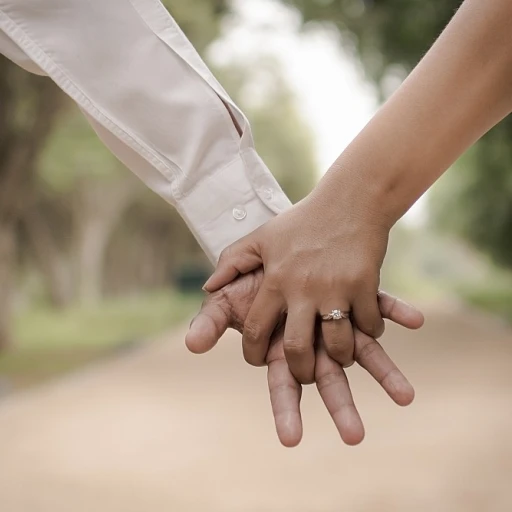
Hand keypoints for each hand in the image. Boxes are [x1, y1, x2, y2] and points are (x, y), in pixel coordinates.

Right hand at [187, 271, 422, 446]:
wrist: (279, 249)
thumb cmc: (252, 280)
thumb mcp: (228, 299)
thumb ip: (211, 321)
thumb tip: (191, 344)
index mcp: (283, 346)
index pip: (282, 384)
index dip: (285, 410)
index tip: (290, 439)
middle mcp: (315, 340)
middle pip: (328, 378)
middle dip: (340, 406)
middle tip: (354, 436)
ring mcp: (338, 321)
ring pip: (362, 352)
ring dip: (384, 373)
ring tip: (406, 396)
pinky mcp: (356, 296)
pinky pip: (379, 306)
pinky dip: (396, 312)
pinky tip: (416, 320)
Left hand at [203, 195, 390, 383]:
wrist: (348, 200)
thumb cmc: (302, 222)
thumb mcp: (262, 237)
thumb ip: (232, 261)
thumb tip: (208, 287)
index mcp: (275, 280)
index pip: (255, 330)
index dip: (254, 353)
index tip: (260, 360)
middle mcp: (302, 288)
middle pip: (297, 349)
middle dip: (300, 371)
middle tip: (305, 373)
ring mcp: (335, 287)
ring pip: (337, 344)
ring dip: (339, 357)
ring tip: (338, 355)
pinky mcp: (365, 284)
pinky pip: (368, 324)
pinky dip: (369, 331)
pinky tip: (364, 328)